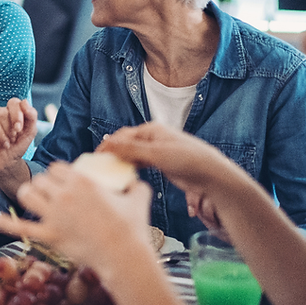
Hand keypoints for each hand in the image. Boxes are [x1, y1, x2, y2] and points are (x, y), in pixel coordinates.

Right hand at [0, 98, 36, 174]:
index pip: (13, 102)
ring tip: (5, 145)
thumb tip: (24, 102)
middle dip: (8, 129)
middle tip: (12, 140)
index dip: (16, 115)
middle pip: (2, 112)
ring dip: (1, 135)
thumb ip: (31, 116)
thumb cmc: (17, 146)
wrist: (6, 163)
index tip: (19, 129)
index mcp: (12, 111)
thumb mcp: (30, 133)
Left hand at [0, 162, 154, 267]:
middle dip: (43, 185)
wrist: (124, 256)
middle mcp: (64, 195)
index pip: (57, 168)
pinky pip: (21, 227)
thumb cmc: (131, 229)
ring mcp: (54, 215)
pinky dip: (4, 222)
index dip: (57, 174)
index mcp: (82, 182)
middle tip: (48, 194)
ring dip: (28, 195)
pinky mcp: (49, 236)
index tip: (61, 181)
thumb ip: (136, 186)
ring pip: (28, 195)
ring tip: (32, 200)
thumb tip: (137, 182)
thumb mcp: (138, 198)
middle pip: (41, 179)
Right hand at [98, 122, 244, 234]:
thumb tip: (107, 143)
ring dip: (121, 161)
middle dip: (112, 153)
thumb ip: (130, 150)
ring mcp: (157, 149)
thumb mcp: (156, 154)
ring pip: (132, 153)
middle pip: (125, 143)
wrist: (210, 174)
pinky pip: (140, 162)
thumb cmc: (187, 160)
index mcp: (150, 130)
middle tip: (100, 167)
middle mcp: (152, 137)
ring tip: (110, 172)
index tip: (95, 158)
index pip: (122, 136)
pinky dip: (131, 166)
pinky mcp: (161, 162)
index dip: (107, 146)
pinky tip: (126, 174)